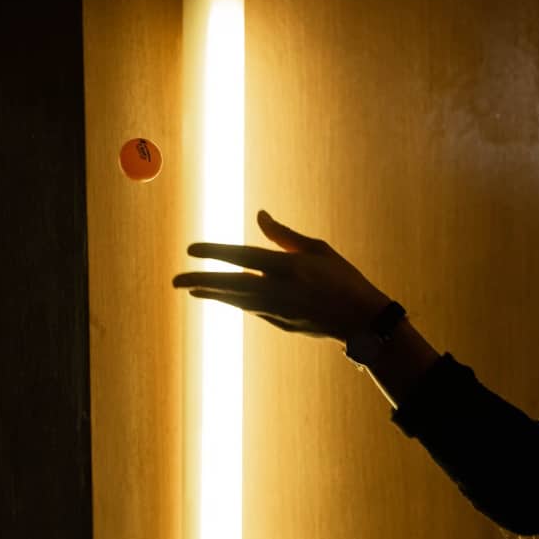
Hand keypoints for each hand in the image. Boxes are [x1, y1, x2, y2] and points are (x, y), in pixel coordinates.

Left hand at [172, 210, 390, 341]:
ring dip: (212, 294)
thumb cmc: (344, 279)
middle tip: (175, 280)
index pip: (242, 256)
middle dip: (200, 280)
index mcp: (288, 267)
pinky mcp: (281, 323)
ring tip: (192, 289)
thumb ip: (284, 235)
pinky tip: (224, 297)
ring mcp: (278, 310)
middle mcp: (278, 289)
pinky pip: (252, 309)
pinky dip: (235, 302)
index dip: (214, 252)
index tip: (192, 249)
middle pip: (230, 283)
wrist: (364, 322)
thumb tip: (259, 214)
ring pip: (236, 300)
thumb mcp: (318, 250)